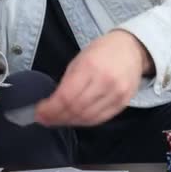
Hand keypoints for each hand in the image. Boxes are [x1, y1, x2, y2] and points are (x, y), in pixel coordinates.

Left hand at [36, 30, 153, 125]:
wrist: (132, 49)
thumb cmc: (101, 52)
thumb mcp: (79, 60)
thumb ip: (66, 82)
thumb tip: (51, 104)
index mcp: (90, 67)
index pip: (66, 96)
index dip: (50, 109)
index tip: (38, 113)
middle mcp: (105, 82)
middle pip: (76, 109)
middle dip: (56, 117)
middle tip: (44, 120)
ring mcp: (116, 95)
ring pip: (87, 118)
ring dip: (68, 122)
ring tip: (56, 121)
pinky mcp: (123, 104)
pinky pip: (100, 119)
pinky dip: (83, 122)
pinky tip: (73, 120)